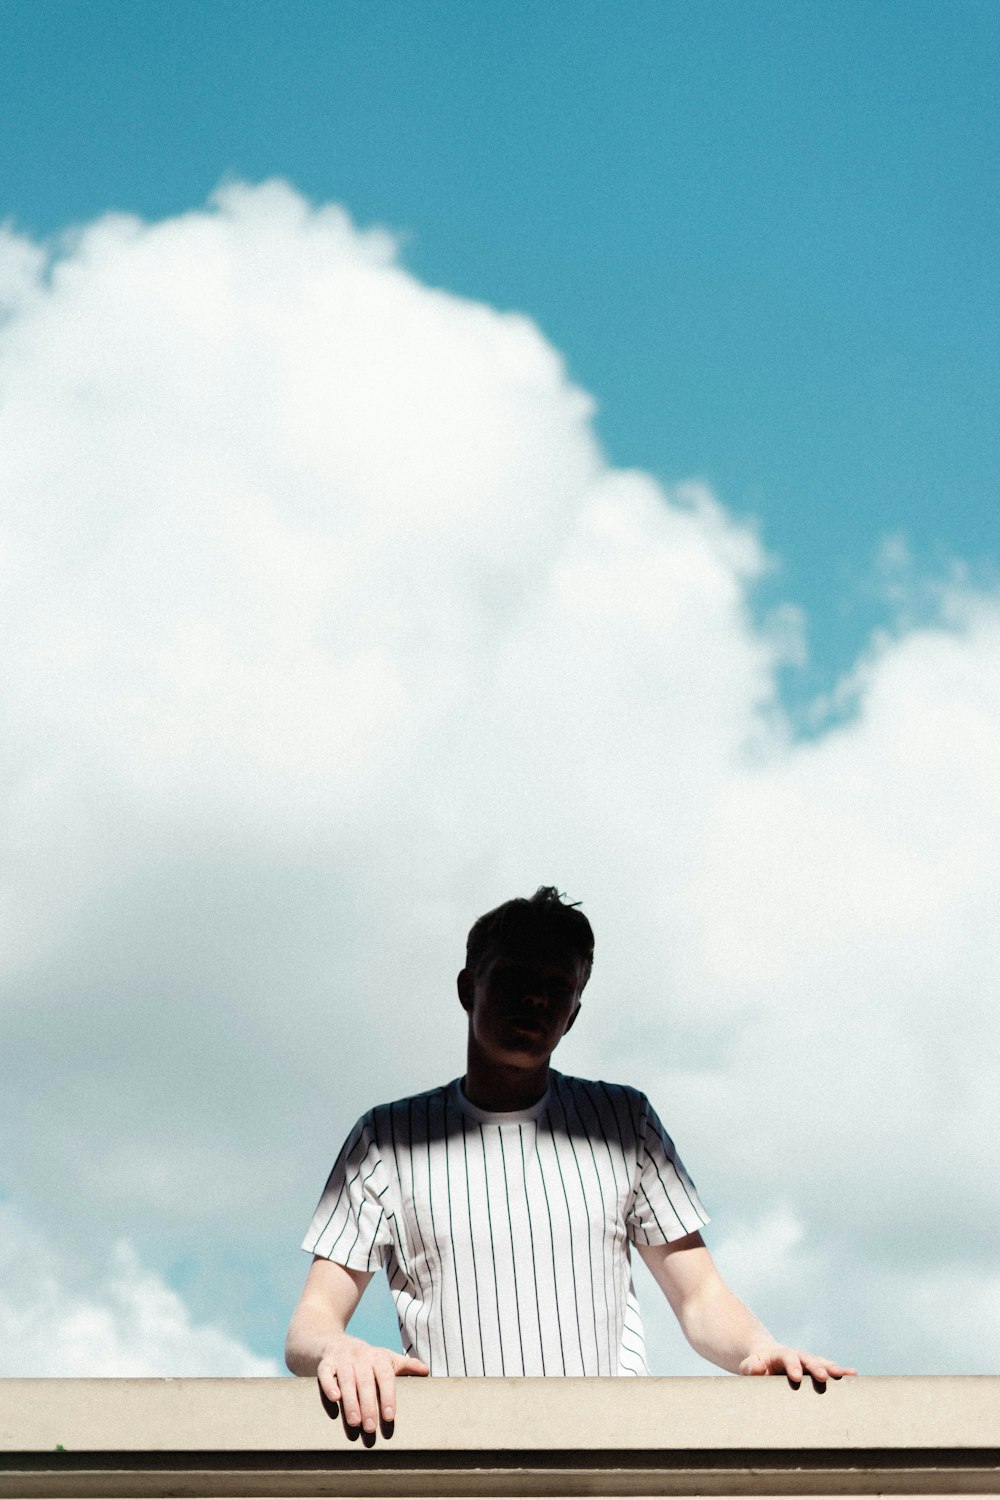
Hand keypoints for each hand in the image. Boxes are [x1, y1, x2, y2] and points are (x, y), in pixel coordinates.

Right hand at [317, 1334, 428, 1431]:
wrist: (333, 1343)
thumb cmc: (365, 1359)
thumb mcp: (385, 1359)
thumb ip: (405, 1366)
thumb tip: (426, 1371)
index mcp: (378, 1356)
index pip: (385, 1376)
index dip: (388, 1396)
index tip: (390, 1417)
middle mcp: (360, 1355)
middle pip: (365, 1381)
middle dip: (368, 1405)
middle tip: (371, 1428)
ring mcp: (342, 1358)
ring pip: (347, 1380)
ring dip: (351, 1402)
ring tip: (355, 1423)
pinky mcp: (325, 1363)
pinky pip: (326, 1374)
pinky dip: (329, 1386)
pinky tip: (335, 1400)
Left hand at [739, 1344, 856, 1381]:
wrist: (765, 1358)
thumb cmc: (756, 1365)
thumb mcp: (749, 1366)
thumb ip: (752, 1367)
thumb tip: (759, 1367)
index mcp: (780, 1355)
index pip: (787, 1358)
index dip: (792, 1366)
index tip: (796, 1377)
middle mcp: (797, 1356)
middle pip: (808, 1359)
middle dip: (816, 1367)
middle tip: (824, 1376)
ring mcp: (808, 1362)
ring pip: (821, 1363)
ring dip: (832, 1369)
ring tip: (845, 1375)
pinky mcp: (815, 1369)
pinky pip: (829, 1370)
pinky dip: (841, 1372)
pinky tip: (853, 1375)